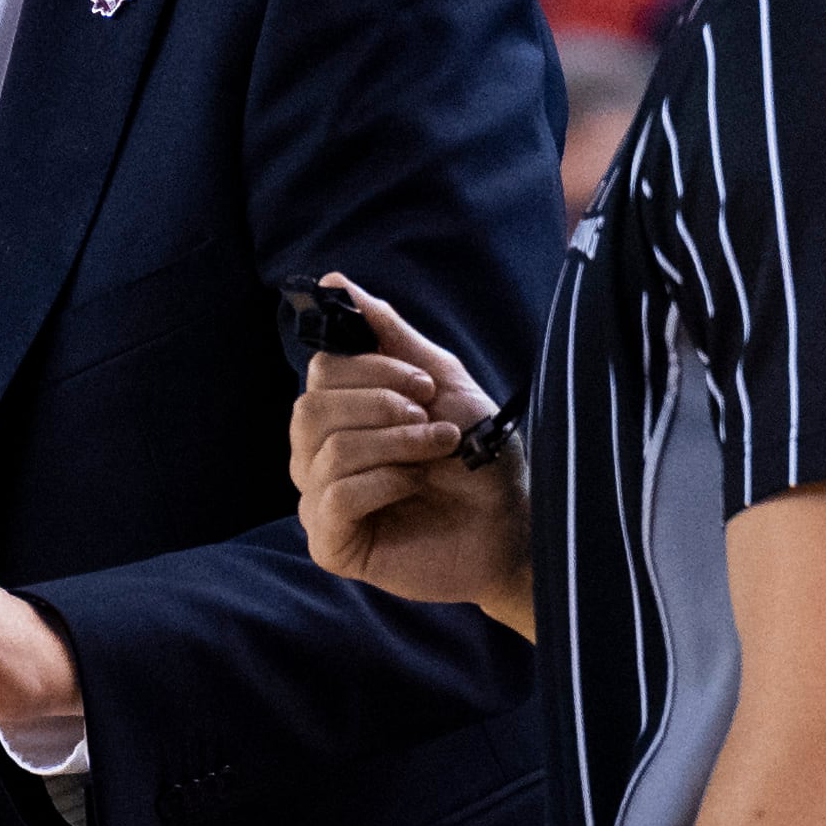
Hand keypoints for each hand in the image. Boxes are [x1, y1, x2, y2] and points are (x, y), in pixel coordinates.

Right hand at [288, 274, 527, 614]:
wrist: (514, 524)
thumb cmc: (479, 457)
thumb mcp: (439, 380)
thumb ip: (385, 333)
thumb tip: (331, 280)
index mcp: (341, 415)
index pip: (321, 372)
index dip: (373, 371)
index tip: (425, 386)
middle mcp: (318, 456)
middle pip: (311, 408)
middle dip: (382, 407)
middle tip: (432, 422)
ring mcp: (321, 501)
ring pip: (327, 450)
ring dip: (394, 444)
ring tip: (437, 450)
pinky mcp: (332, 544)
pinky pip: (332, 498)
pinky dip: (382, 483)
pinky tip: (413, 487)